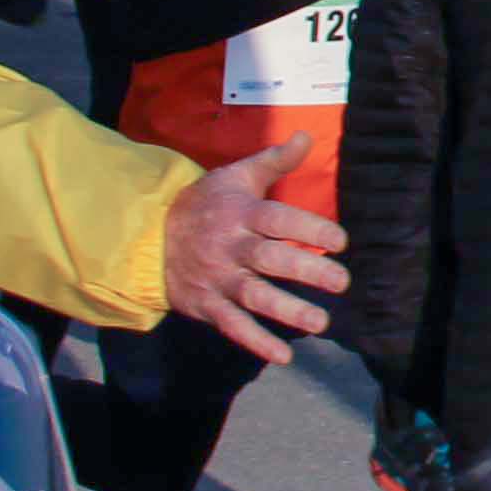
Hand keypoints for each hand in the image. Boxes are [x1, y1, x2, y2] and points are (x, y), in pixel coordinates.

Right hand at [159, 145, 347, 367]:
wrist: (148, 236)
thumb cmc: (205, 203)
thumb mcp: (236, 176)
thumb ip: (274, 160)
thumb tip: (308, 135)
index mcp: (241, 213)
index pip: (279, 220)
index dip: (310, 229)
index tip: (341, 241)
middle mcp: (230, 247)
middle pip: (270, 259)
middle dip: (307, 270)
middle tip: (342, 283)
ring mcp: (217, 278)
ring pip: (253, 295)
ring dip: (286, 310)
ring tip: (320, 322)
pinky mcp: (206, 304)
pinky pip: (231, 326)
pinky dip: (255, 341)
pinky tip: (283, 356)